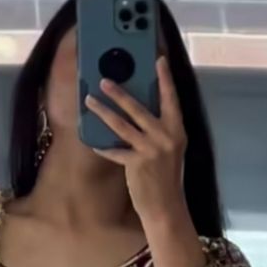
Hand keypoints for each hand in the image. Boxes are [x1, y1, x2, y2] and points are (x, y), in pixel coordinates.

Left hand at [86, 57, 187, 228]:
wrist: (166, 207)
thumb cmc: (166, 177)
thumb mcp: (170, 149)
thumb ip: (160, 130)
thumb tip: (141, 111)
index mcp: (176, 129)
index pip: (170, 98)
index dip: (165, 78)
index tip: (158, 59)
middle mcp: (165, 136)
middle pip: (138, 108)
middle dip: (119, 93)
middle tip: (104, 80)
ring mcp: (150, 149)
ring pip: (122, 125)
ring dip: (104, 111)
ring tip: (90, 100)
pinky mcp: (137, 163)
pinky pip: (115, 151)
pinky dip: (103, 147)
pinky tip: (92, 142)